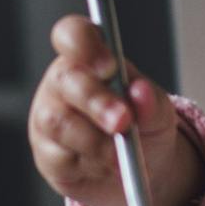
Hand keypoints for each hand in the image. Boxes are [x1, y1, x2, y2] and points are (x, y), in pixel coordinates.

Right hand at [29, 15, 204, 205]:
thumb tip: (140, 92)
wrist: (139, 171)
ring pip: (59, 122)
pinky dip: (90, 164)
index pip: (73, 35)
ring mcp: (49, 117)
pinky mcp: (47, 153)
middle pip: (65, 79)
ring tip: (122, 156)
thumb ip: (151, 103)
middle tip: (123, 120)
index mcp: (89, 58)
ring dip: (95, 140)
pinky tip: (109, 167)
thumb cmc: (143, 127)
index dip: (84, 44)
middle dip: (96, 101)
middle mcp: (63, 83)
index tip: (109, 65)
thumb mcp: (157, 113)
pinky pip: (60, 157)